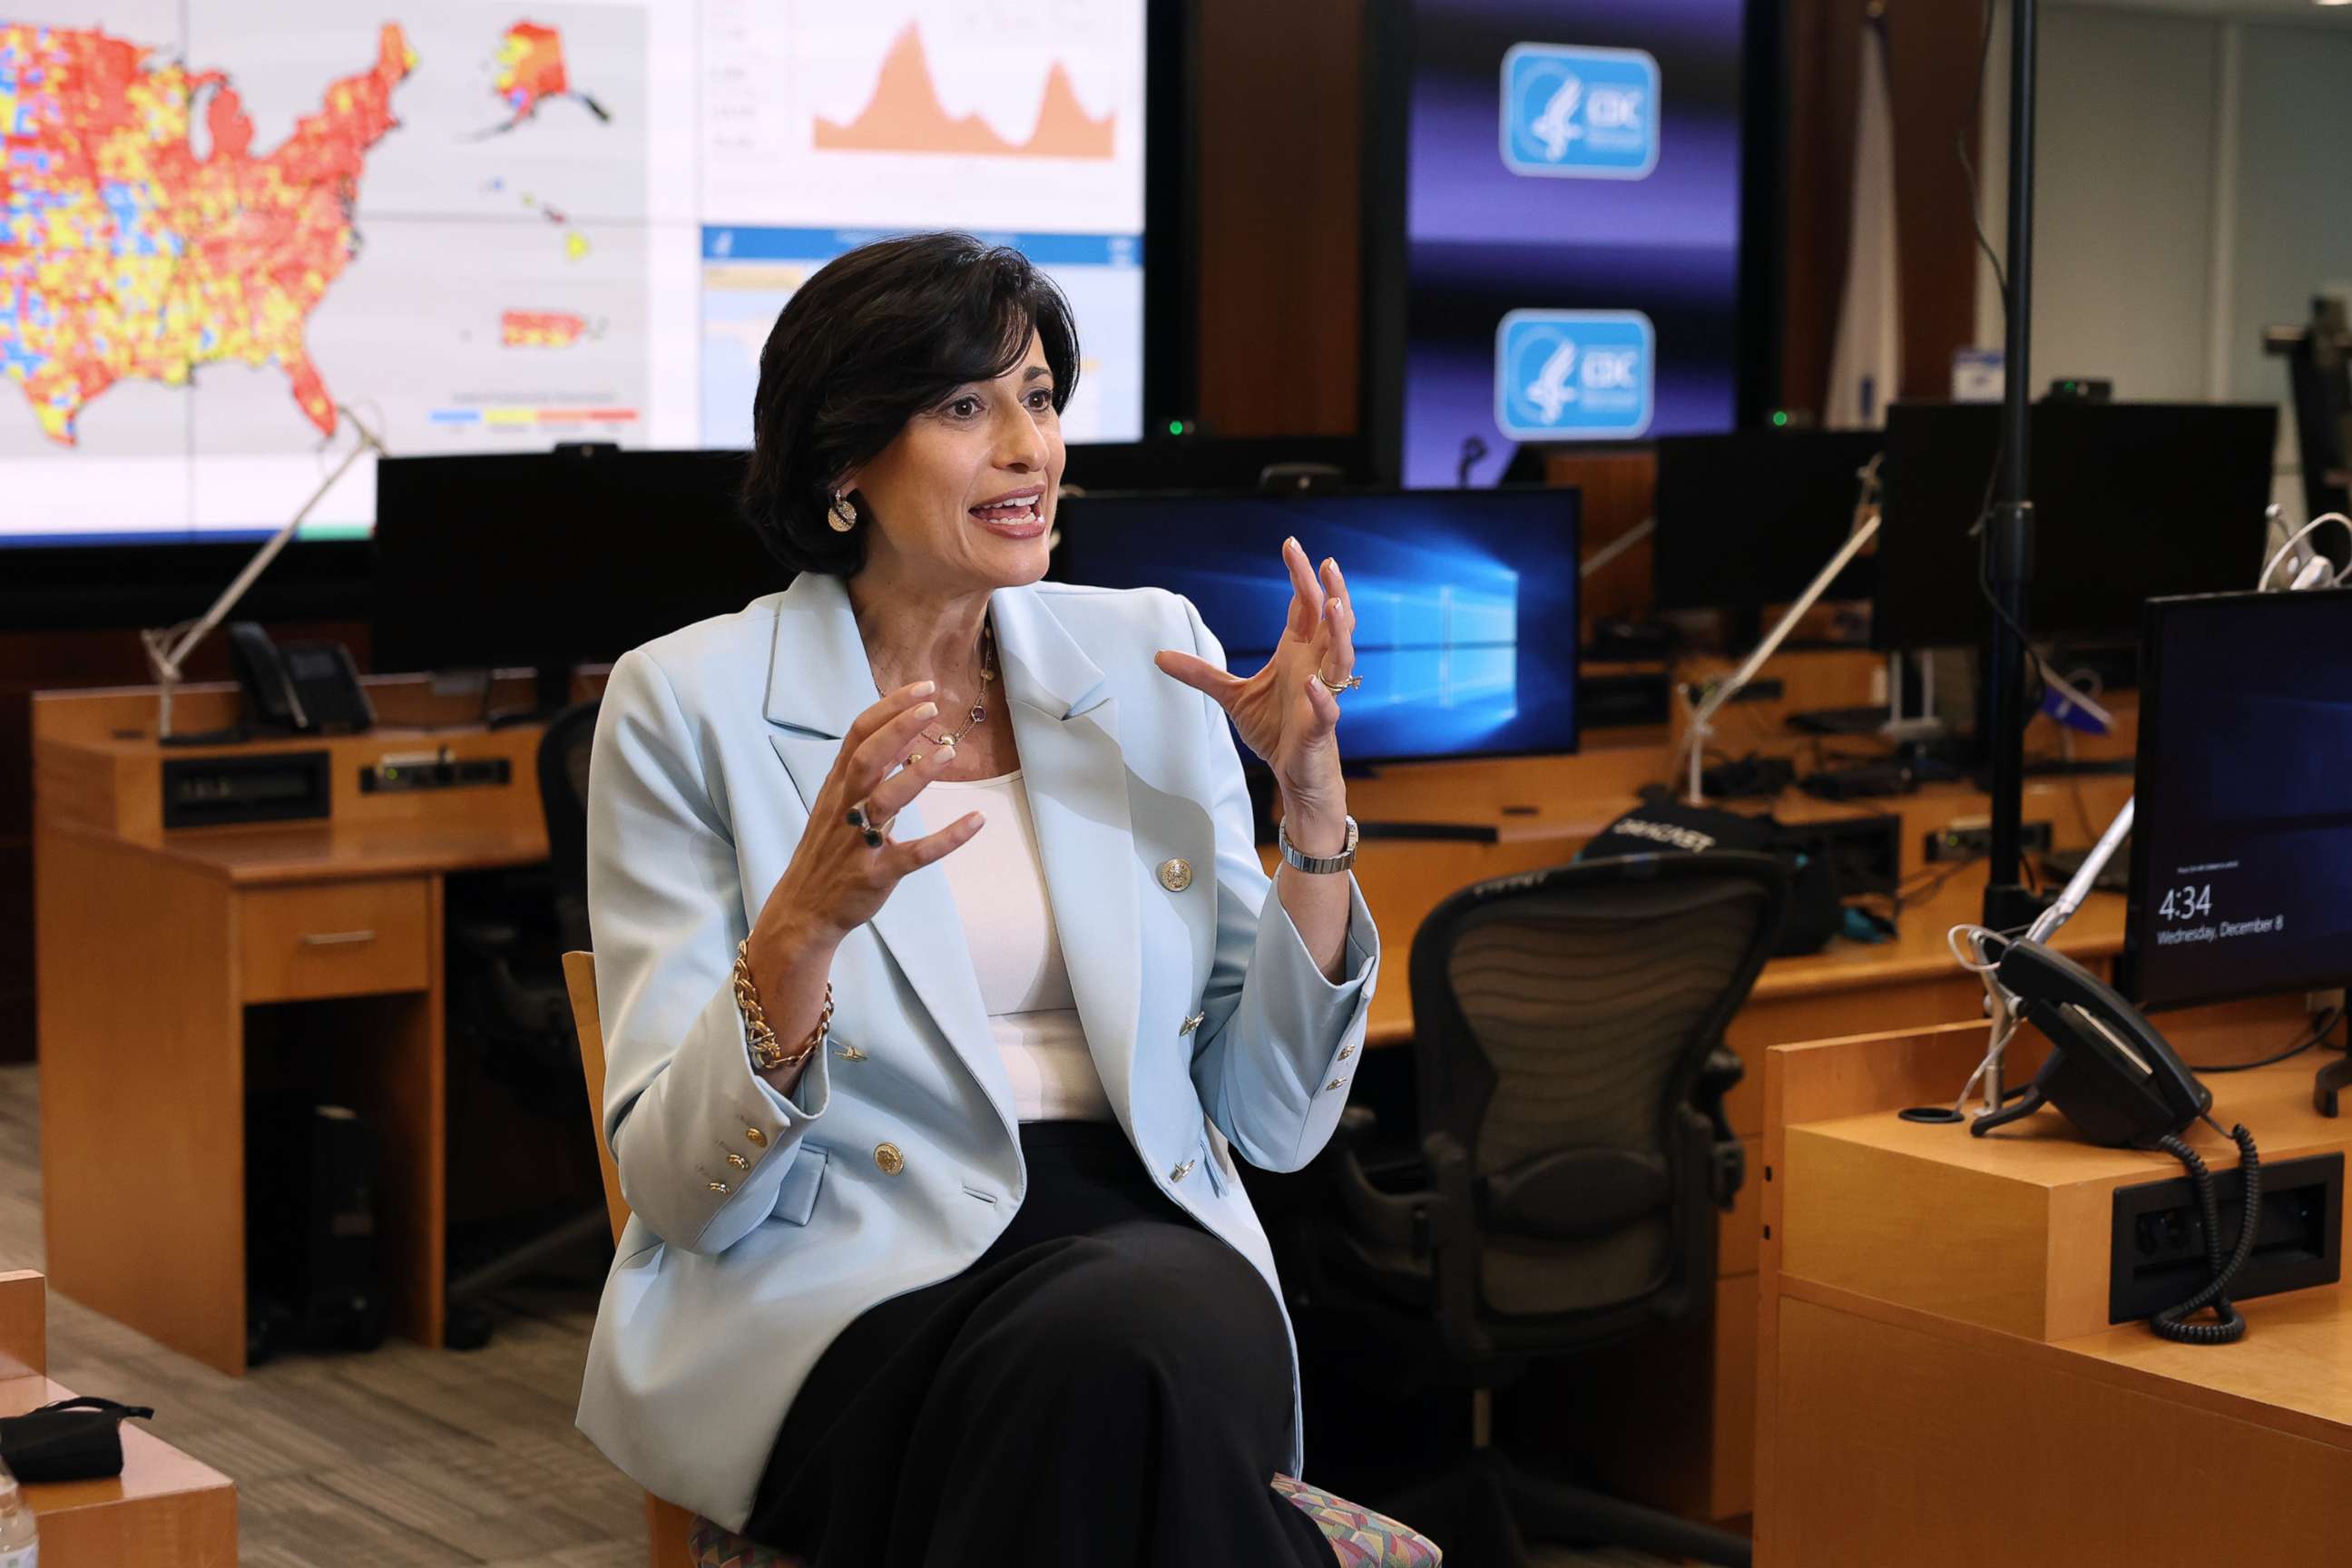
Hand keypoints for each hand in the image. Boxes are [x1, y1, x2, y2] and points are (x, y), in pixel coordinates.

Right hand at [750, 682, 983, 959]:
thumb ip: (871, 772)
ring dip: (917, 775)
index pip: (859, 734)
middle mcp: (845, 808)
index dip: (890, 708)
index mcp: (837, 787)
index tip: (923, 689)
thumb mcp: (840, 804)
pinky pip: (915, 854)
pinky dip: (946, 838)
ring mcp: (859, 842)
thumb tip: (904, 737)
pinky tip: (976, 821)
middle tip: (932, 708)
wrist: (803, 910)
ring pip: (885, 800)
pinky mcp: (876, 873)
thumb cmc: (828, 852)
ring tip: (949, 753)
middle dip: (898, 729)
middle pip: (867, 758)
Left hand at [1155, 537, 1354, 828]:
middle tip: (1324, 562)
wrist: (1294, 773)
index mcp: (1299, 651)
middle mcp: (1317, 666)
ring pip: (1343, 657)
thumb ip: (1201, 674)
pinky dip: (1321, 698)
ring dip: (1341, 632)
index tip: (1291, 545)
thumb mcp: (1232, 695)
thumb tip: (1159, 657)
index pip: (1305, 605)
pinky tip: (1311, 686)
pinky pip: (1327, 709)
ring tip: (1334, 606)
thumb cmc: (1276, 729)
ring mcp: (1323, 695)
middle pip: (1332, 621)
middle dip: (1330, 590)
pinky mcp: (1320, 728)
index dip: (1301, 576)